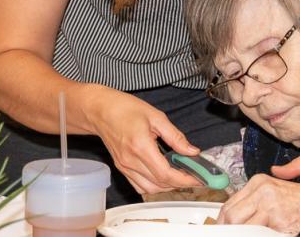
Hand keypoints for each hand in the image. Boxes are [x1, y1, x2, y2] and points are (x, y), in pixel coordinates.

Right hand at [87, 87, 203, 193]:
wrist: (100, 110)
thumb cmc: (125, 108)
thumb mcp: (156, 116)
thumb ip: (175, 136)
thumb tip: (192, 151)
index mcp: (141, 147)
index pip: (166, 174)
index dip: (185, 179)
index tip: (199, 178)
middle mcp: (131, 161)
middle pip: (160, 184)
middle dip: (181, 183)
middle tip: (194, 175)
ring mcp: (125, 167)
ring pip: (150, 189)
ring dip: (167, 186)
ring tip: (180, 175)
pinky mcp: (121, 168)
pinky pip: (139, 186)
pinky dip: (154, 185)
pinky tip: (163, 175)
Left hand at [217, 174, 299, 231]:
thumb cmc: (295, 201)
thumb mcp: (270, 194)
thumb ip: (251, 202)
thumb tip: (230, 218)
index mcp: (257, 182)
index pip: (229, 204)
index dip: (222, 221)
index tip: (221, 229)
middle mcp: (261, 190)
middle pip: (231, 215)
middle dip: (228, 229)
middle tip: (229, 235)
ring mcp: (270, 204)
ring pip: (241, 226)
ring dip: (240, 233)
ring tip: (245, 234)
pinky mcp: (278, 219)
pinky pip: (257, 233)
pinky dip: (255, 235)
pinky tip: (261, 234)